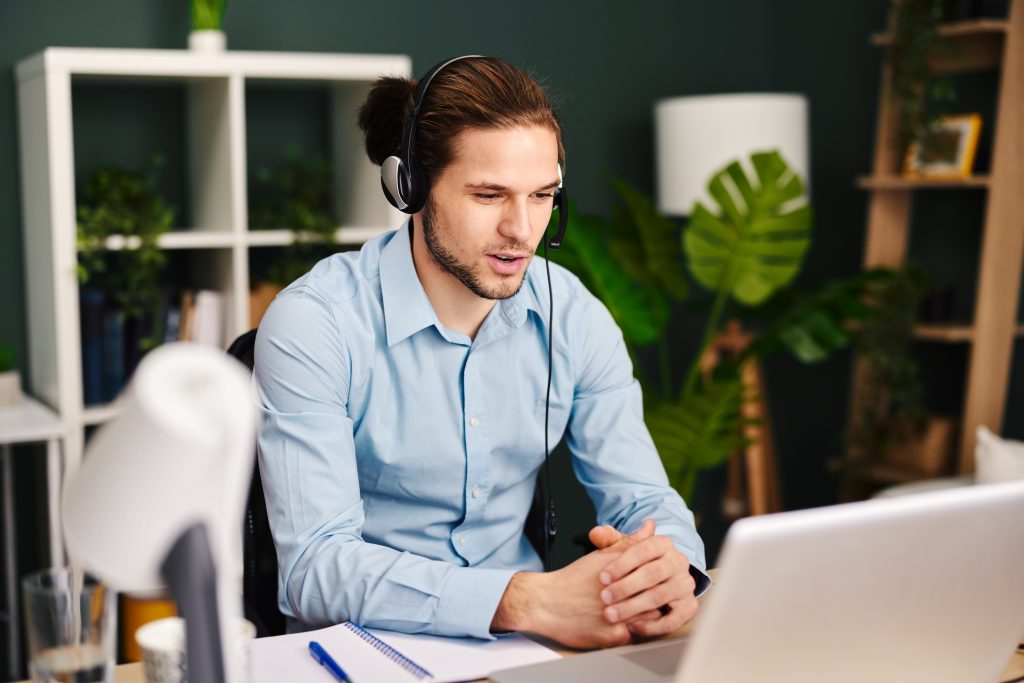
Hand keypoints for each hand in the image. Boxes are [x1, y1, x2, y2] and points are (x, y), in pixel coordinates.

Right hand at [490, 522, 655, 647]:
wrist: (545, 602)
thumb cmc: (572, 579)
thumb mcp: (601, 555)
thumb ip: (629, 542)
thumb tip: (650, 527)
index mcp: (621, 571)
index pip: (655, 573)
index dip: (657, 576)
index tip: (654, 578)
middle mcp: (620, 593)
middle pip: (655, 595)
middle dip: (654, 595)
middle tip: (648, 596)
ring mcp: (616, 616)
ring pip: (649, 617)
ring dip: (646, 614)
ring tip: (636, 610)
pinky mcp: (611, 637)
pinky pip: (634, 636)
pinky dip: (633, 632)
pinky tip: (625, 624)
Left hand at [592, 519, 698, 637]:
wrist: (659, 582)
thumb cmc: (635, 565)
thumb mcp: (622, 550)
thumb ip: (608, 541)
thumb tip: (596, 532)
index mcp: (663, 543)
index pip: (642, 549)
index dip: (620, 564)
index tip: (602, 577)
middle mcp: (678, 562)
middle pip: (651, 574)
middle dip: (625, 587)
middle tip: (604, 598)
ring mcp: (686, 584)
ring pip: (659, 596)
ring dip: (633, 607)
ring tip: (612, 614)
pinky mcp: (689, 606)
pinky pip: (673, 619)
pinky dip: (651, 626)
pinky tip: (632, 627)